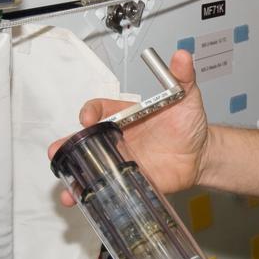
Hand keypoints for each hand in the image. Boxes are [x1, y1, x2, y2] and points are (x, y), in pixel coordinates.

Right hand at [47, 50, 209, 205]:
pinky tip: (84, 203)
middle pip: (86, 140)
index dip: (91, 112)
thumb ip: (183, 77)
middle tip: (56, 151)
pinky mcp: (130, 180)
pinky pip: (109, 188)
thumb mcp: (187, 97)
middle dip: (68, 145)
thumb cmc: (188, 123)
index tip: (88, 117)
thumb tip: (182, 56)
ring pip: (92, 166)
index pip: (101, 110)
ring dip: (75, 176)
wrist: (201, 154)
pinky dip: (95, 196)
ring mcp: (122, 160)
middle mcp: (118, 138)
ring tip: (67, 188)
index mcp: (125, 116)